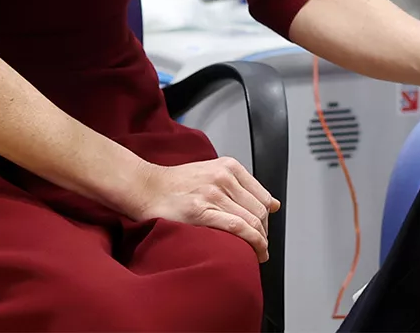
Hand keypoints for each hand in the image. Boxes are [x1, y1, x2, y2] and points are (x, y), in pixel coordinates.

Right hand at [127, 156, 280, 260]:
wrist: (146, 187)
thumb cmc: (177, 184)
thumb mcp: (214, 172)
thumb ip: (243, 187)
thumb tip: (273, 205)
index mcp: (230, 167)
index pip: (262, 197)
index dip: (267, 219)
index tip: (264, 231)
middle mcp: (225, 178)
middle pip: (259, 211)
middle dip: (264, 232)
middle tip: (261, 246)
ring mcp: (214, 194)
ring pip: (251, 221)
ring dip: (260, 241)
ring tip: (259, 253)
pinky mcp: (202, 211)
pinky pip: (237, 227)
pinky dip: (251, 241)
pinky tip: (253, 251)